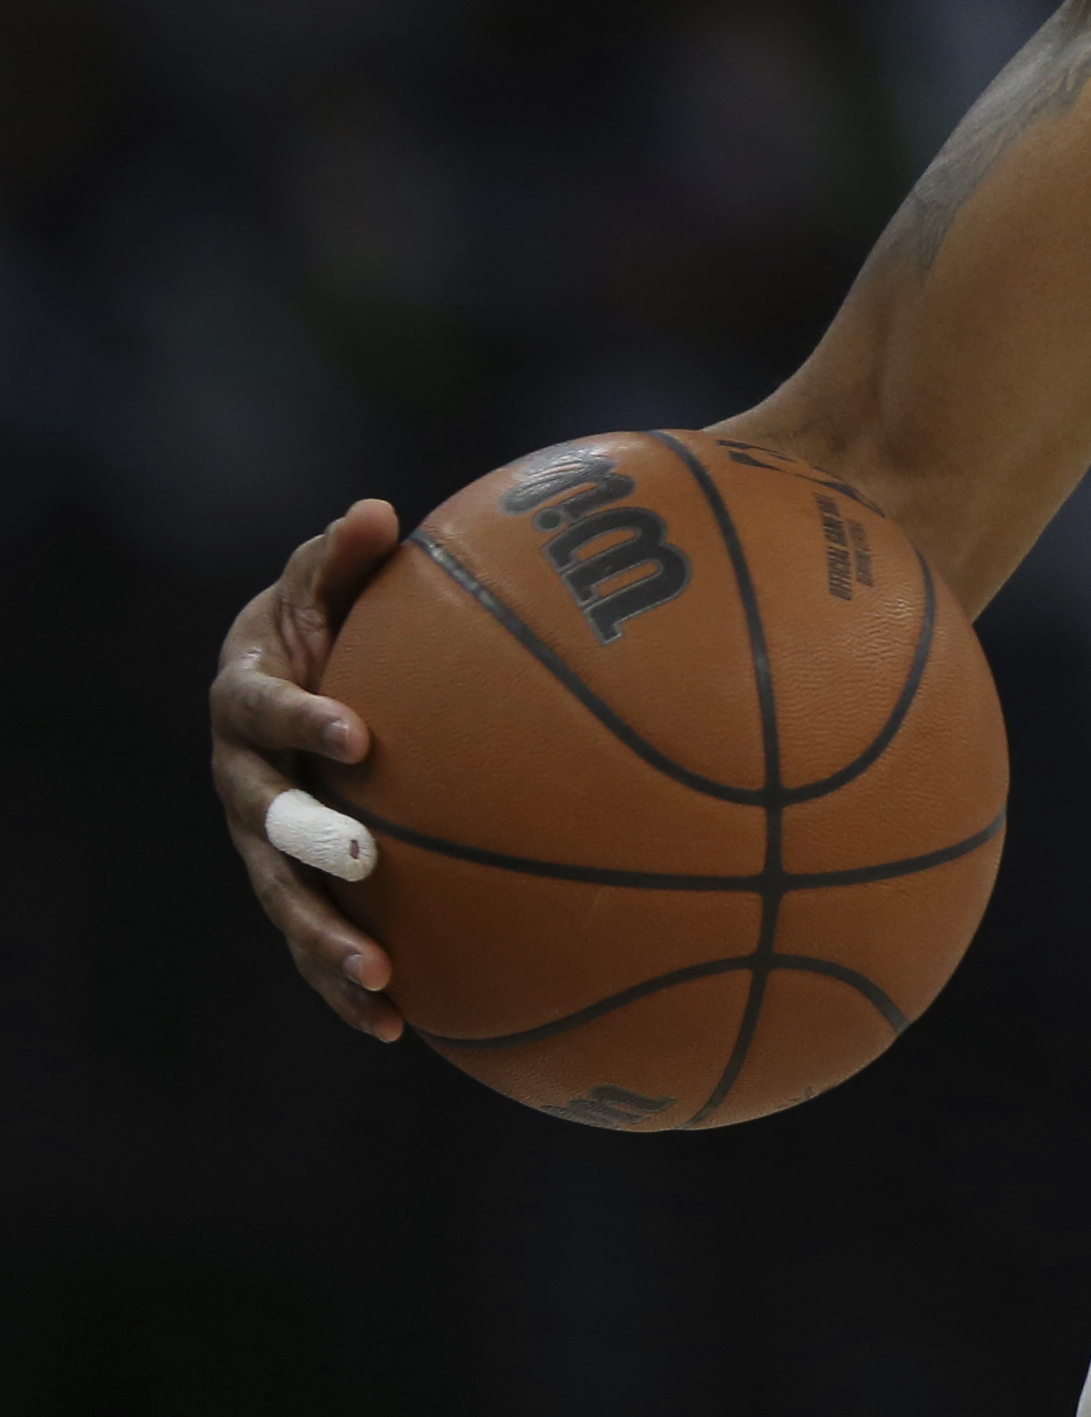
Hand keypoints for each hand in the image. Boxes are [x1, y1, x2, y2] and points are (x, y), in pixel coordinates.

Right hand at [209, 499, 405, 1040]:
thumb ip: (346, 556)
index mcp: (243, 699)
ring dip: (325, 940)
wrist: (288, 681)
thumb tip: (376, 513)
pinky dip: (347, 986)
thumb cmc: (324, 620)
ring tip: (382, 978)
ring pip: (282, 899)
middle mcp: (239, 777)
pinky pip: (315, 939)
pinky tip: (401, 1028)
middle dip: (309, 844)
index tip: (356, 732)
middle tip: (364, 862)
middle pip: (263, 821)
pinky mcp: (293, 885)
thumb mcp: (329, 582)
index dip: (299, 718)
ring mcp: (261, 841)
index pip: (261, 709)